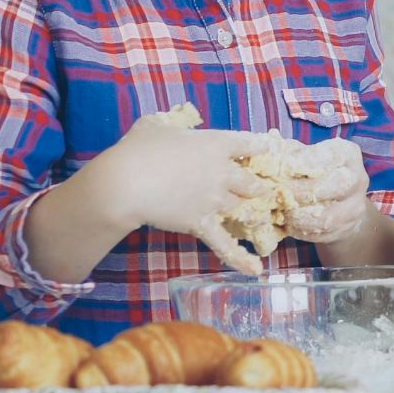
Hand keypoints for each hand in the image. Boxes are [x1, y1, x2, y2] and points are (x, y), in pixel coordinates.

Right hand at [80, 114, 272, 271]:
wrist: (126, 182)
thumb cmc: (137, 149)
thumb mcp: (154, 124)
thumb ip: (170, 122)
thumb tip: (169, 122)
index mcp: (215, 144)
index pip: (250, 144)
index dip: (261, 147)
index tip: (267, 150)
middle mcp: (222, 172)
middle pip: (252, 182)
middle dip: (256, 186)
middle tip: (257, 189)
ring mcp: (214, 200)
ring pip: (241, 208)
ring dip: (245, 212)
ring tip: (249, 217)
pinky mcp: (202, 223)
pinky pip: (225, 244)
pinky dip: (240, 258)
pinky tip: (255, 270)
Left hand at [281, 138, 370, 244]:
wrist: (342, 203)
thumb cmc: (317, 172)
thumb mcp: (307, 155)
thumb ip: (289, 152)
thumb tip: (267, 146)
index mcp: (348, 154)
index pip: (330, 156)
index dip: (304, 161)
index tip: (283, 166)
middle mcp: (357, 180)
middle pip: (332, 186)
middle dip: (298, 190)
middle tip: (276, 192)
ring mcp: (354, 208)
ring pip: (324, 216)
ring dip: (296, 214)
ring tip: (278, 210)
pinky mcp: (344, 229)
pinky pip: (319, 233)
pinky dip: (298, 229)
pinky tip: (285, 223)